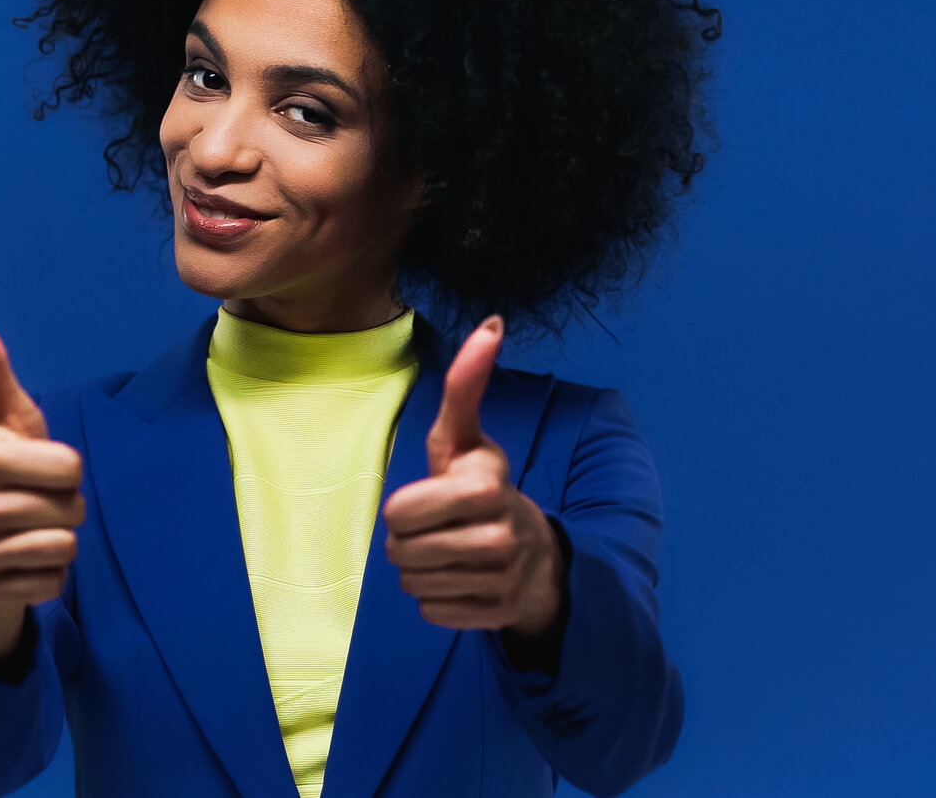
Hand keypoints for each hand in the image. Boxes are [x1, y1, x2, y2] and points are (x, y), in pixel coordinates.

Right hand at [0, 294, 84, 657]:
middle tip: (43, 500)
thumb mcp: (9, 417)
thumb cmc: (8, 470)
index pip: (64, 464)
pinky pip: (53, 582)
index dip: (66, 468)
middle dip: (68, 505)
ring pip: (63, 547)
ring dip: (63, 541)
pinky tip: (26, 564)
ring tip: (34, 530)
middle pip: (67, 508)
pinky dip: (51, 575)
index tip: (44, 465)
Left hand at [383, 314, 563, 634]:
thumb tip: (491, 322)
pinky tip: (460, 581)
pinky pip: (433, 613)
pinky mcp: (497, 614)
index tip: (425, 501)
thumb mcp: (465, 437)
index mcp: (486, 486)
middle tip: (434, 531)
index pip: (399, 512)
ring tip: (447, 554)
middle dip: (406, 543)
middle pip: (401, 553)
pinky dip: (438, 601)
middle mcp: (501, 534)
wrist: (535, 556)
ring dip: (419, 572)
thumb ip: (466, 385)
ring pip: (414, 585)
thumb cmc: (482, 488)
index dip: (401, 510)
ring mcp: (502, 578)